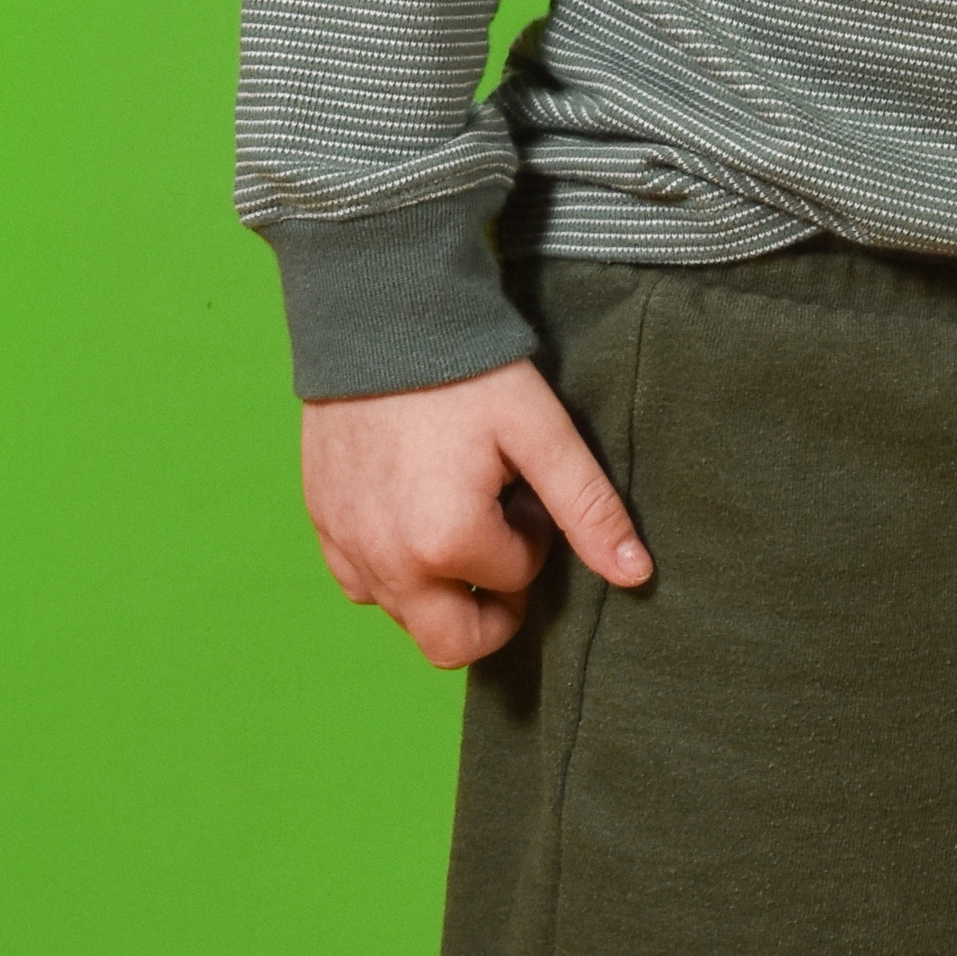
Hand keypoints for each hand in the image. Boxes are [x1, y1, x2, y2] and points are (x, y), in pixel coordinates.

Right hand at [300, 357, 651, 668]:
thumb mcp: (541, 431)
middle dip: (490, 608)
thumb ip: (587, 507)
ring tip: (456, 507)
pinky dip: (392, 568)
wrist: (376, 311)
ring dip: (440, 586)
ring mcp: (346, 545)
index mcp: (445, 541)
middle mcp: (387, 560)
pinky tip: (412, 510)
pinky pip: (360, 583)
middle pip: (452, 644)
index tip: (522, 484)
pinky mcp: (321, 523)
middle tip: (503, 539)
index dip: (531, 533)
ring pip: (405, 616)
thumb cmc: (465, 369)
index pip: (515, 581)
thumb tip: (635, 575)